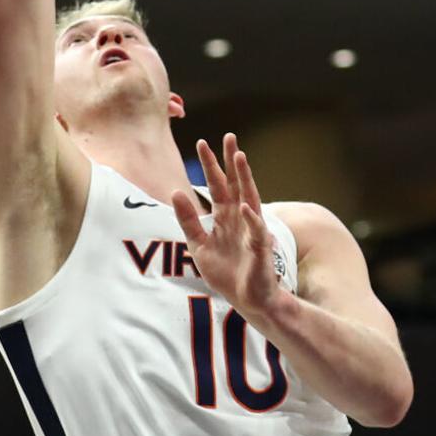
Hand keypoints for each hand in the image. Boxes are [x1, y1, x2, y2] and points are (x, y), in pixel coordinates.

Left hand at [172, 134, 281, 318]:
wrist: (249, 299)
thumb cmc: (227, 273)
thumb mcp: (198, 245)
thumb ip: (188, 221)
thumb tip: (176, 193)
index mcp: (226, 217)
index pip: (218, 185)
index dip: (211, 165)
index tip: (202, 142)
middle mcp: (240, 218)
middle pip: (235, 184)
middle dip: (230, 161)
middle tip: (228, 136)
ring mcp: (251, 230)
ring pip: (249, 197)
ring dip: (245, 178)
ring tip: (240, 157)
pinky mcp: (260, 248)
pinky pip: (256, 230)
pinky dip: (251, 218)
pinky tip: (245, 205)